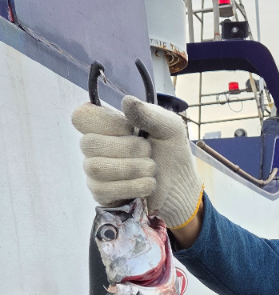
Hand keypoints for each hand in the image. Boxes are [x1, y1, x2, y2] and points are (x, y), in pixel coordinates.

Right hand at [72, 97, 202, 230]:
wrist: (181, 187)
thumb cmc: (171, 153)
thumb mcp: (169, 128)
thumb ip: (149, 114)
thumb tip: (126, 101)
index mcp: (107, 124)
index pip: (81, 117)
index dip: (106, 122)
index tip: (130, 128)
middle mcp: (95, 146)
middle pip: (88, 143)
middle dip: (127, 148)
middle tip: (149, 152)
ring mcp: (95, 170)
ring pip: (95, 167)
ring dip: (132, 168)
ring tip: (151, 168)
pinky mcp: (100, 193)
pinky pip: (103, 189)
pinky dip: (132, 186)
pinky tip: (148, 184)